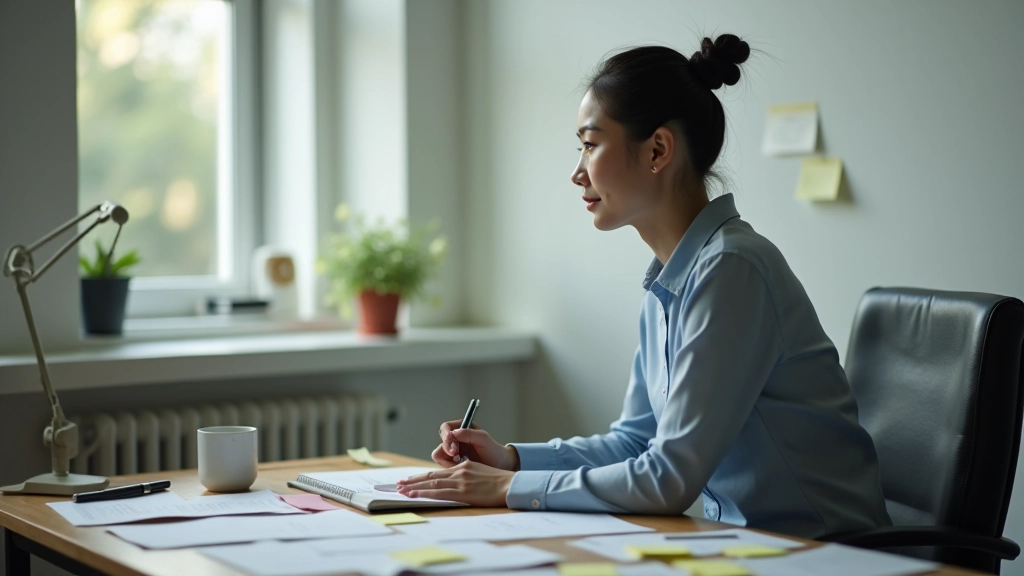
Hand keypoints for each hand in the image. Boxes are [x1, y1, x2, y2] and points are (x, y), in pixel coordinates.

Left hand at [395, 460, 513, 506]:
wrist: (511, 485)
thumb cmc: (500, 482)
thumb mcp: (481, 473)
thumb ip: (467, 476)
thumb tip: (457, 484)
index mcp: (463, 466)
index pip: (438, 472)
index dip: (422, 477)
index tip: (411, 480)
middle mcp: (459, 471)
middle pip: (431, 476)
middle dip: (413, 480)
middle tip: (398, 484)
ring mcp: (460, 480)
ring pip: (431, 483)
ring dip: (413, 487)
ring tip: (400, 490)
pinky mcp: (462, 491)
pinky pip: (438, 492)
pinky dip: (424, 493)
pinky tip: (414, 495)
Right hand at [432, 420, 520, 469]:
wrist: (499, 466)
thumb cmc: (493, 450)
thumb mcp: (483, 438)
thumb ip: (468, 433)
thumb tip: (453, 433)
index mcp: (461, 428)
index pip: (445, 428)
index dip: (446, 438)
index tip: (454, 448)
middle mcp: (454, 439)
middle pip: (440, 442)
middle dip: (447, 451)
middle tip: (458, 457)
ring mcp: (452, 452)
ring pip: (439, 455)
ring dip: (449, 461)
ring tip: (462, 463)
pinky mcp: (452, 464)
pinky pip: (444, 466)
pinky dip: (451, 468)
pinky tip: (463, 468)